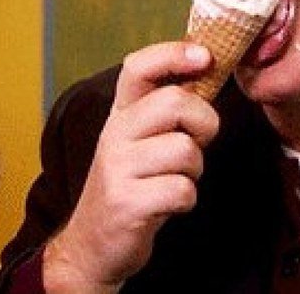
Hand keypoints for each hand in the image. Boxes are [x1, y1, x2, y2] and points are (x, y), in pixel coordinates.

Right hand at [43, 42, 217, 293]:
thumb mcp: (140, 140)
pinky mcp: (127, 203)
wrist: (92, 247)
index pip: (139, 66)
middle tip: (199, 142)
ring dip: (195, 170)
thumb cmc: (132, 185)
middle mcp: (115, 134)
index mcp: (121, 113)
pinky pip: (182, 190)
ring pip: (185, 150)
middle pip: (175, 102)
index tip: (205, 56)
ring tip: (176, 179)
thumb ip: (167, 109)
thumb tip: (207, 68)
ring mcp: (117, 168)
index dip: (174, 53)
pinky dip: (187, 200)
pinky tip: (170, 204)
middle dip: (204, 123)